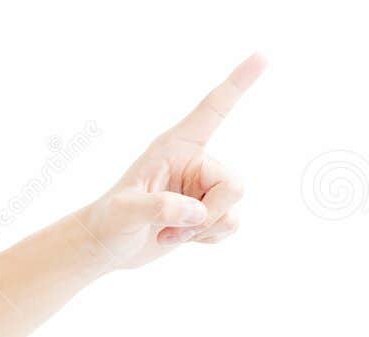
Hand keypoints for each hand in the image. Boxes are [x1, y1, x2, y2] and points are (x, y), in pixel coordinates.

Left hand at [78, 53, 265, 270]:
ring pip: (232, 209)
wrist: (107, 247)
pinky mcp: (206, 212)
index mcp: (175, 146)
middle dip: (210, 214)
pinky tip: (180, 237)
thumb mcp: (125, 211)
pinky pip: (230, 225)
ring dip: (204, 230)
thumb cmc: (109, 221)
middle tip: (174, 227)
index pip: (213, 109)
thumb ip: (159, 207)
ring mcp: (202, 189)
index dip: (238, 84)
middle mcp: (194, 162)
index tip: (262, 57)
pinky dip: (208, 239)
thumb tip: (198, 212)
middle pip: (234, 185)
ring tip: (169, 233)